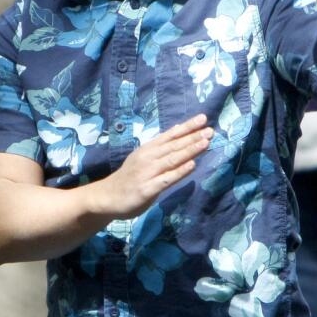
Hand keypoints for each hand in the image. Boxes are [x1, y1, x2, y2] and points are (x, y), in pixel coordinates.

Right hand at [88, 114, 211, 219]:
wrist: (106, 197)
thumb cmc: (129, 177)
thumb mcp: (142, 157)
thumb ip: (160, 147)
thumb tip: (178, 130)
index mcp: (148, 149)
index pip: (170, 135)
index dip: (187, 127)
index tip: (203, 118)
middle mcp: (149, 158)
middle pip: (174, 145)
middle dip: (193, 137)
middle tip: (210, 129)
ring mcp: (148, 173)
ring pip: (173, 159)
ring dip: (190, 150)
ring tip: (205, 142)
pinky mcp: (148, 189)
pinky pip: (167, 179)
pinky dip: (180, 171)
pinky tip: (192, 165)